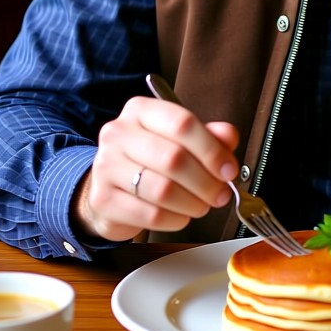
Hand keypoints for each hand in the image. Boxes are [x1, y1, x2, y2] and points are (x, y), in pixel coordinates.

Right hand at [73, 95, 239, 242]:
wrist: (113, 189)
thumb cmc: (151, 161)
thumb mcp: (181, 141)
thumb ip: (209, 136)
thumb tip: (228, 137)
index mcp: (141, 110)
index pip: (182, 123)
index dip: (212, 149)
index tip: (228, 169)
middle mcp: (118, 133)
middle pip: (174, 158)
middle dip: (206, 182)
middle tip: (220, 193)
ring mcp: (106, 166)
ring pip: (163, 189)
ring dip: (192, 203)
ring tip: (202, 205)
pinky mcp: (103, 199)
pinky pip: (150, 215)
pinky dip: (175, 219)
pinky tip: (181, 215)